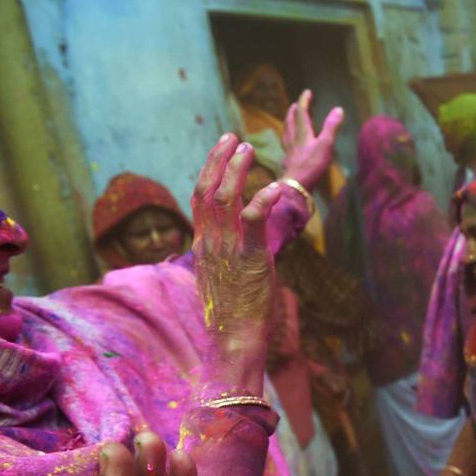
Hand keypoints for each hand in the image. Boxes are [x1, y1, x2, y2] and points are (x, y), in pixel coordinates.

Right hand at [191, 136, 281, 394]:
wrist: (235, 337)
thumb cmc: (234, 312)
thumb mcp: (223, 277)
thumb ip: (225, 256)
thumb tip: (234, 246)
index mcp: (205, 245)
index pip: (200, 199)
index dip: (209, 171)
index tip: (220, 151)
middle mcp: (212, 242)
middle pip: (207, 190)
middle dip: (219, 160)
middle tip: (233, 137)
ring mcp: (228, 249)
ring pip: (226, 198)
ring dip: (238, 170)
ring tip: (249, 148)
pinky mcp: (250, 257)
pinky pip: (252, 219)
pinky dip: (263, 199)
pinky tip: (275, 186)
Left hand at [281, 89, 344, 191]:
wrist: (296, 185)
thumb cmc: (312, 165)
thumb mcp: (326, 144)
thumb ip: (331, 127)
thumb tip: (338, 109)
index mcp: (302, 133)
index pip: (301, 112)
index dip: (304, 101)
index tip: (307, 92)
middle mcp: (293, 139)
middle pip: (291, 121)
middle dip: (293, 111)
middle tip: (295, 104)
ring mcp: (289, 151)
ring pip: (287, 133)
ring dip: (288, 123)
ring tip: (289, 119)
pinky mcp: (288, 162)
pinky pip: (286, 145)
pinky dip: (288, 139)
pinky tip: (289, 144)